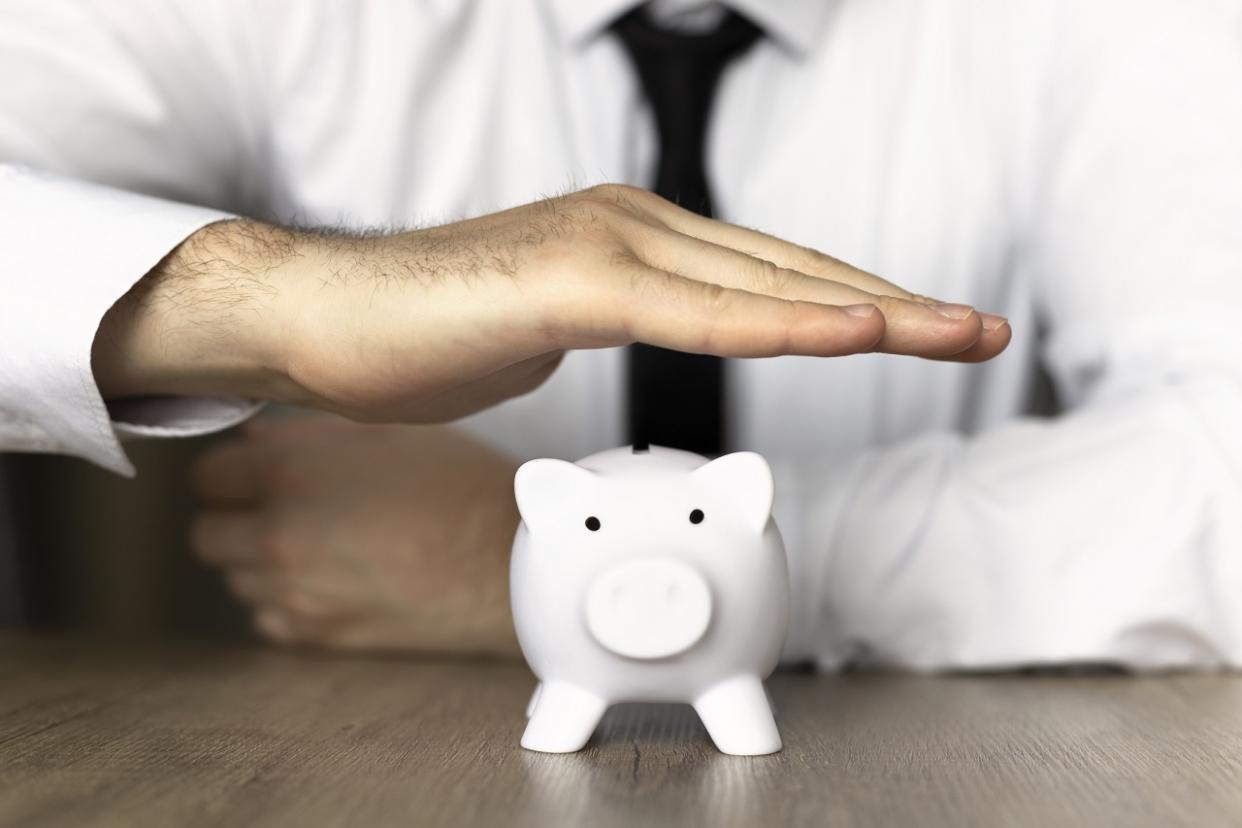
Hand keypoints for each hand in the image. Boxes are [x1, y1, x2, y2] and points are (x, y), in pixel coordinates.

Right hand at [93, 185, 1009, 422]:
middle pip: (792, 269)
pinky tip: (852, 331)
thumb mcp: (549, 331)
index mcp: (635, 240)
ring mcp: (603, 244)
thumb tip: (648, 328)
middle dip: (898, 305)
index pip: (772, 273)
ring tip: (956, 333)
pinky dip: (780, 321)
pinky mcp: (568, 281)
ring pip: (763, 281)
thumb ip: (611, 319)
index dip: (860, 300)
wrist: (325, 320)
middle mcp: (634, 226)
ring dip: (871, 310)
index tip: (931, 329)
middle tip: (984, 331)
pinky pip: (692, 309)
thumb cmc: (427, 333)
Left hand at [190, 415, 521, 654]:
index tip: (256, 472)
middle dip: (236, 517)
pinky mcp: (318, 634)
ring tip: (318, 541)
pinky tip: (332, 577)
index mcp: (290, 471)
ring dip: (259, 560)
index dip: (234, 470)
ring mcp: (294, 591)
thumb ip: (309, 433)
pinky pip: (269, 616)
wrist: (512, 561)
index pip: (208, 475)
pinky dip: (286, 599)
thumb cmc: (462, 486)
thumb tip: (256, 439)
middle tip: (281, 507)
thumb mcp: (389, 430)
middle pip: (207, 533)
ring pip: (235, 577)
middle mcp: (277, 534)